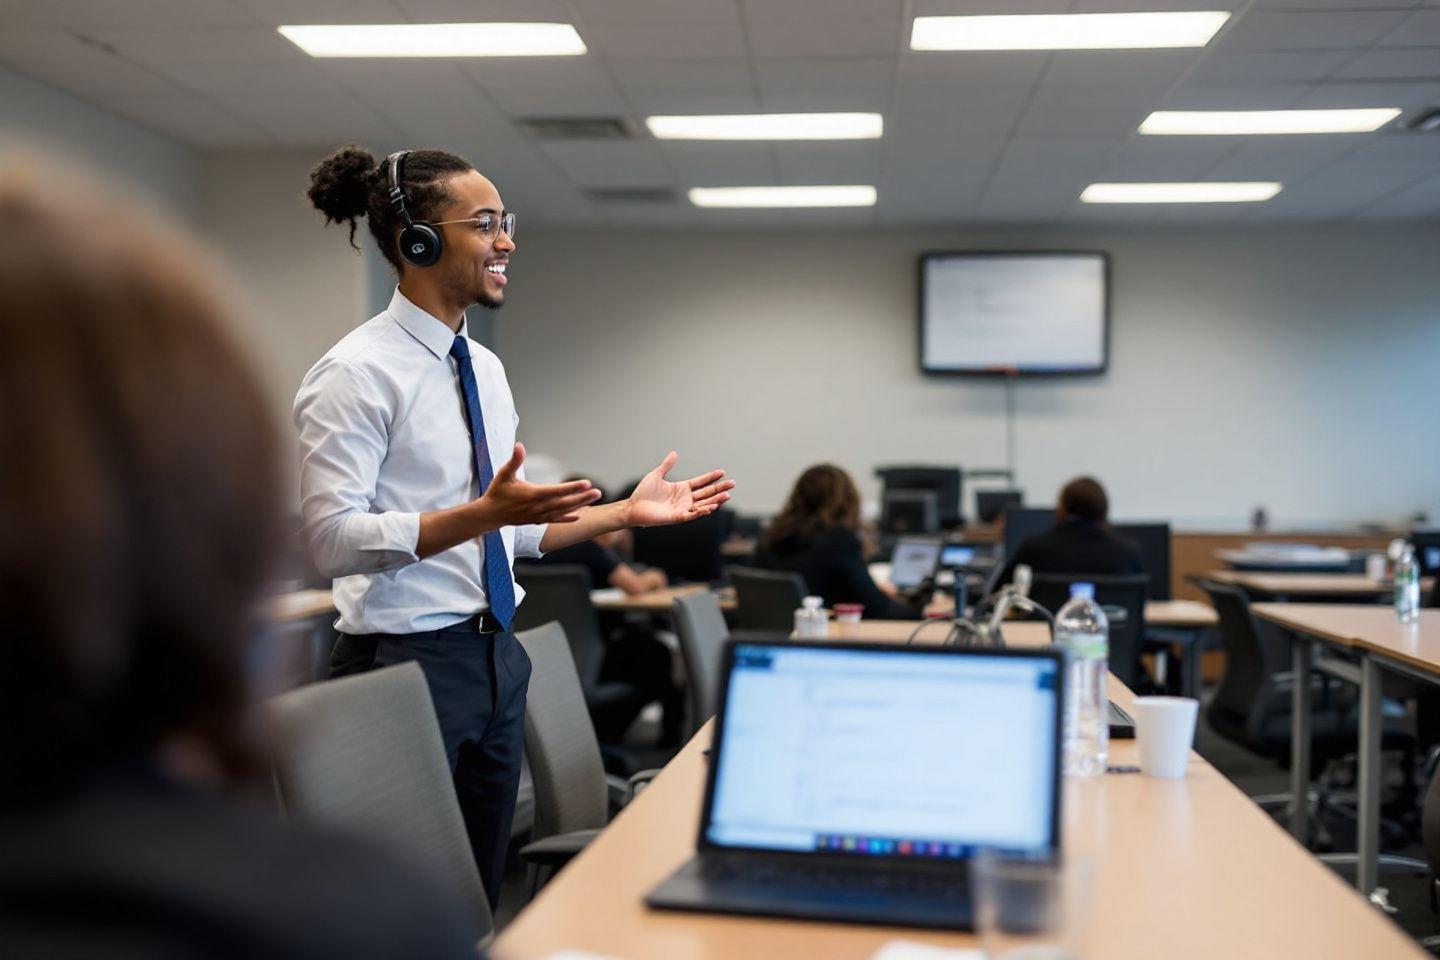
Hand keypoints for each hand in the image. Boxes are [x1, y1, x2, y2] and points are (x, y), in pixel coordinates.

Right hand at [477, 443, 599, 526]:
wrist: (490, 515)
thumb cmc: (497, 492)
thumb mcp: (504, 474)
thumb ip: (514, 460)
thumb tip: (519, 445)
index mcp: (533, 494)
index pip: (557, 491)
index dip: (572, 487)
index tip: (586, 483)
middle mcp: (538, 507)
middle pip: (564, 502)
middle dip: (582, 497)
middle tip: (598, 492)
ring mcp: (539, 515)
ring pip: (563, 511)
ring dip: (579, 505)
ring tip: (593, 499)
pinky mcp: (537, 521)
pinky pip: (556, 520)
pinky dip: (568, 518)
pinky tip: (579, 515)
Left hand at [625, 451, 734, 527]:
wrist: (633, 507)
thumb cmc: (643, 493)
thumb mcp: (656, 475)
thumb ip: (666, 466)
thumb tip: (674, 453)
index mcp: (682, 488)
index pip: (701, 482)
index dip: (711, 477)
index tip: (723, 472)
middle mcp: (685, 499)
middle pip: (706, 493)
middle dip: (719, 489)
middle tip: (733, 484)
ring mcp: (682, 508)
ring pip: (703, 504)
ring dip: (715, 500)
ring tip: (727, 496)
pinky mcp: (677, 517)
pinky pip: (692, 515)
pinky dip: (701, 512)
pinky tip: (711, 507)